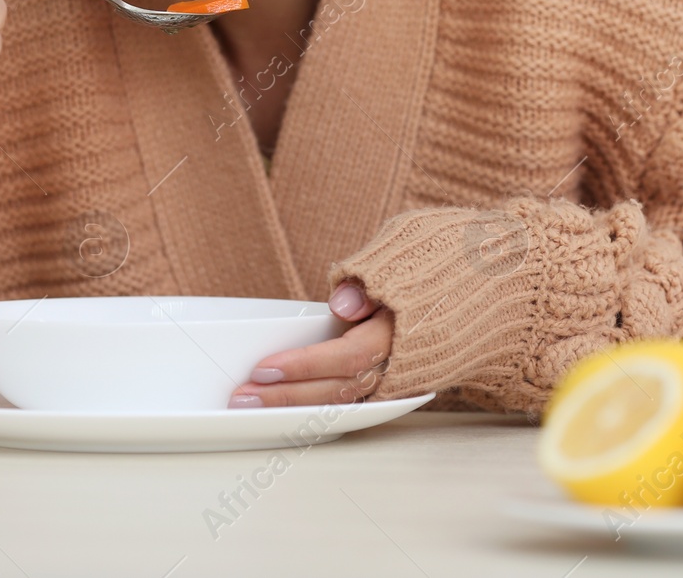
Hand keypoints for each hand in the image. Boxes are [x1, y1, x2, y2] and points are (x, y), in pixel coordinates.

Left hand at [228, 282, 392, 407]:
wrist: (437, 299)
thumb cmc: (402, 285)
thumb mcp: (387, 271)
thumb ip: (363, 288)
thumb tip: (342, 305)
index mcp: (396, 336)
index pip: (347, 357)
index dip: (304, 365)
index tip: (264, 368)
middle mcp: (395, 368)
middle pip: (337, 390)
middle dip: (287, 396)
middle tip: (245, 395)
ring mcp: (391, 386)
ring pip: (338, 404)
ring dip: (293, 407)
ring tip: (253, 404)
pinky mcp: (382, 394)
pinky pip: (344, 407)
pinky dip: (312, 410)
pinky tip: (281, 411)